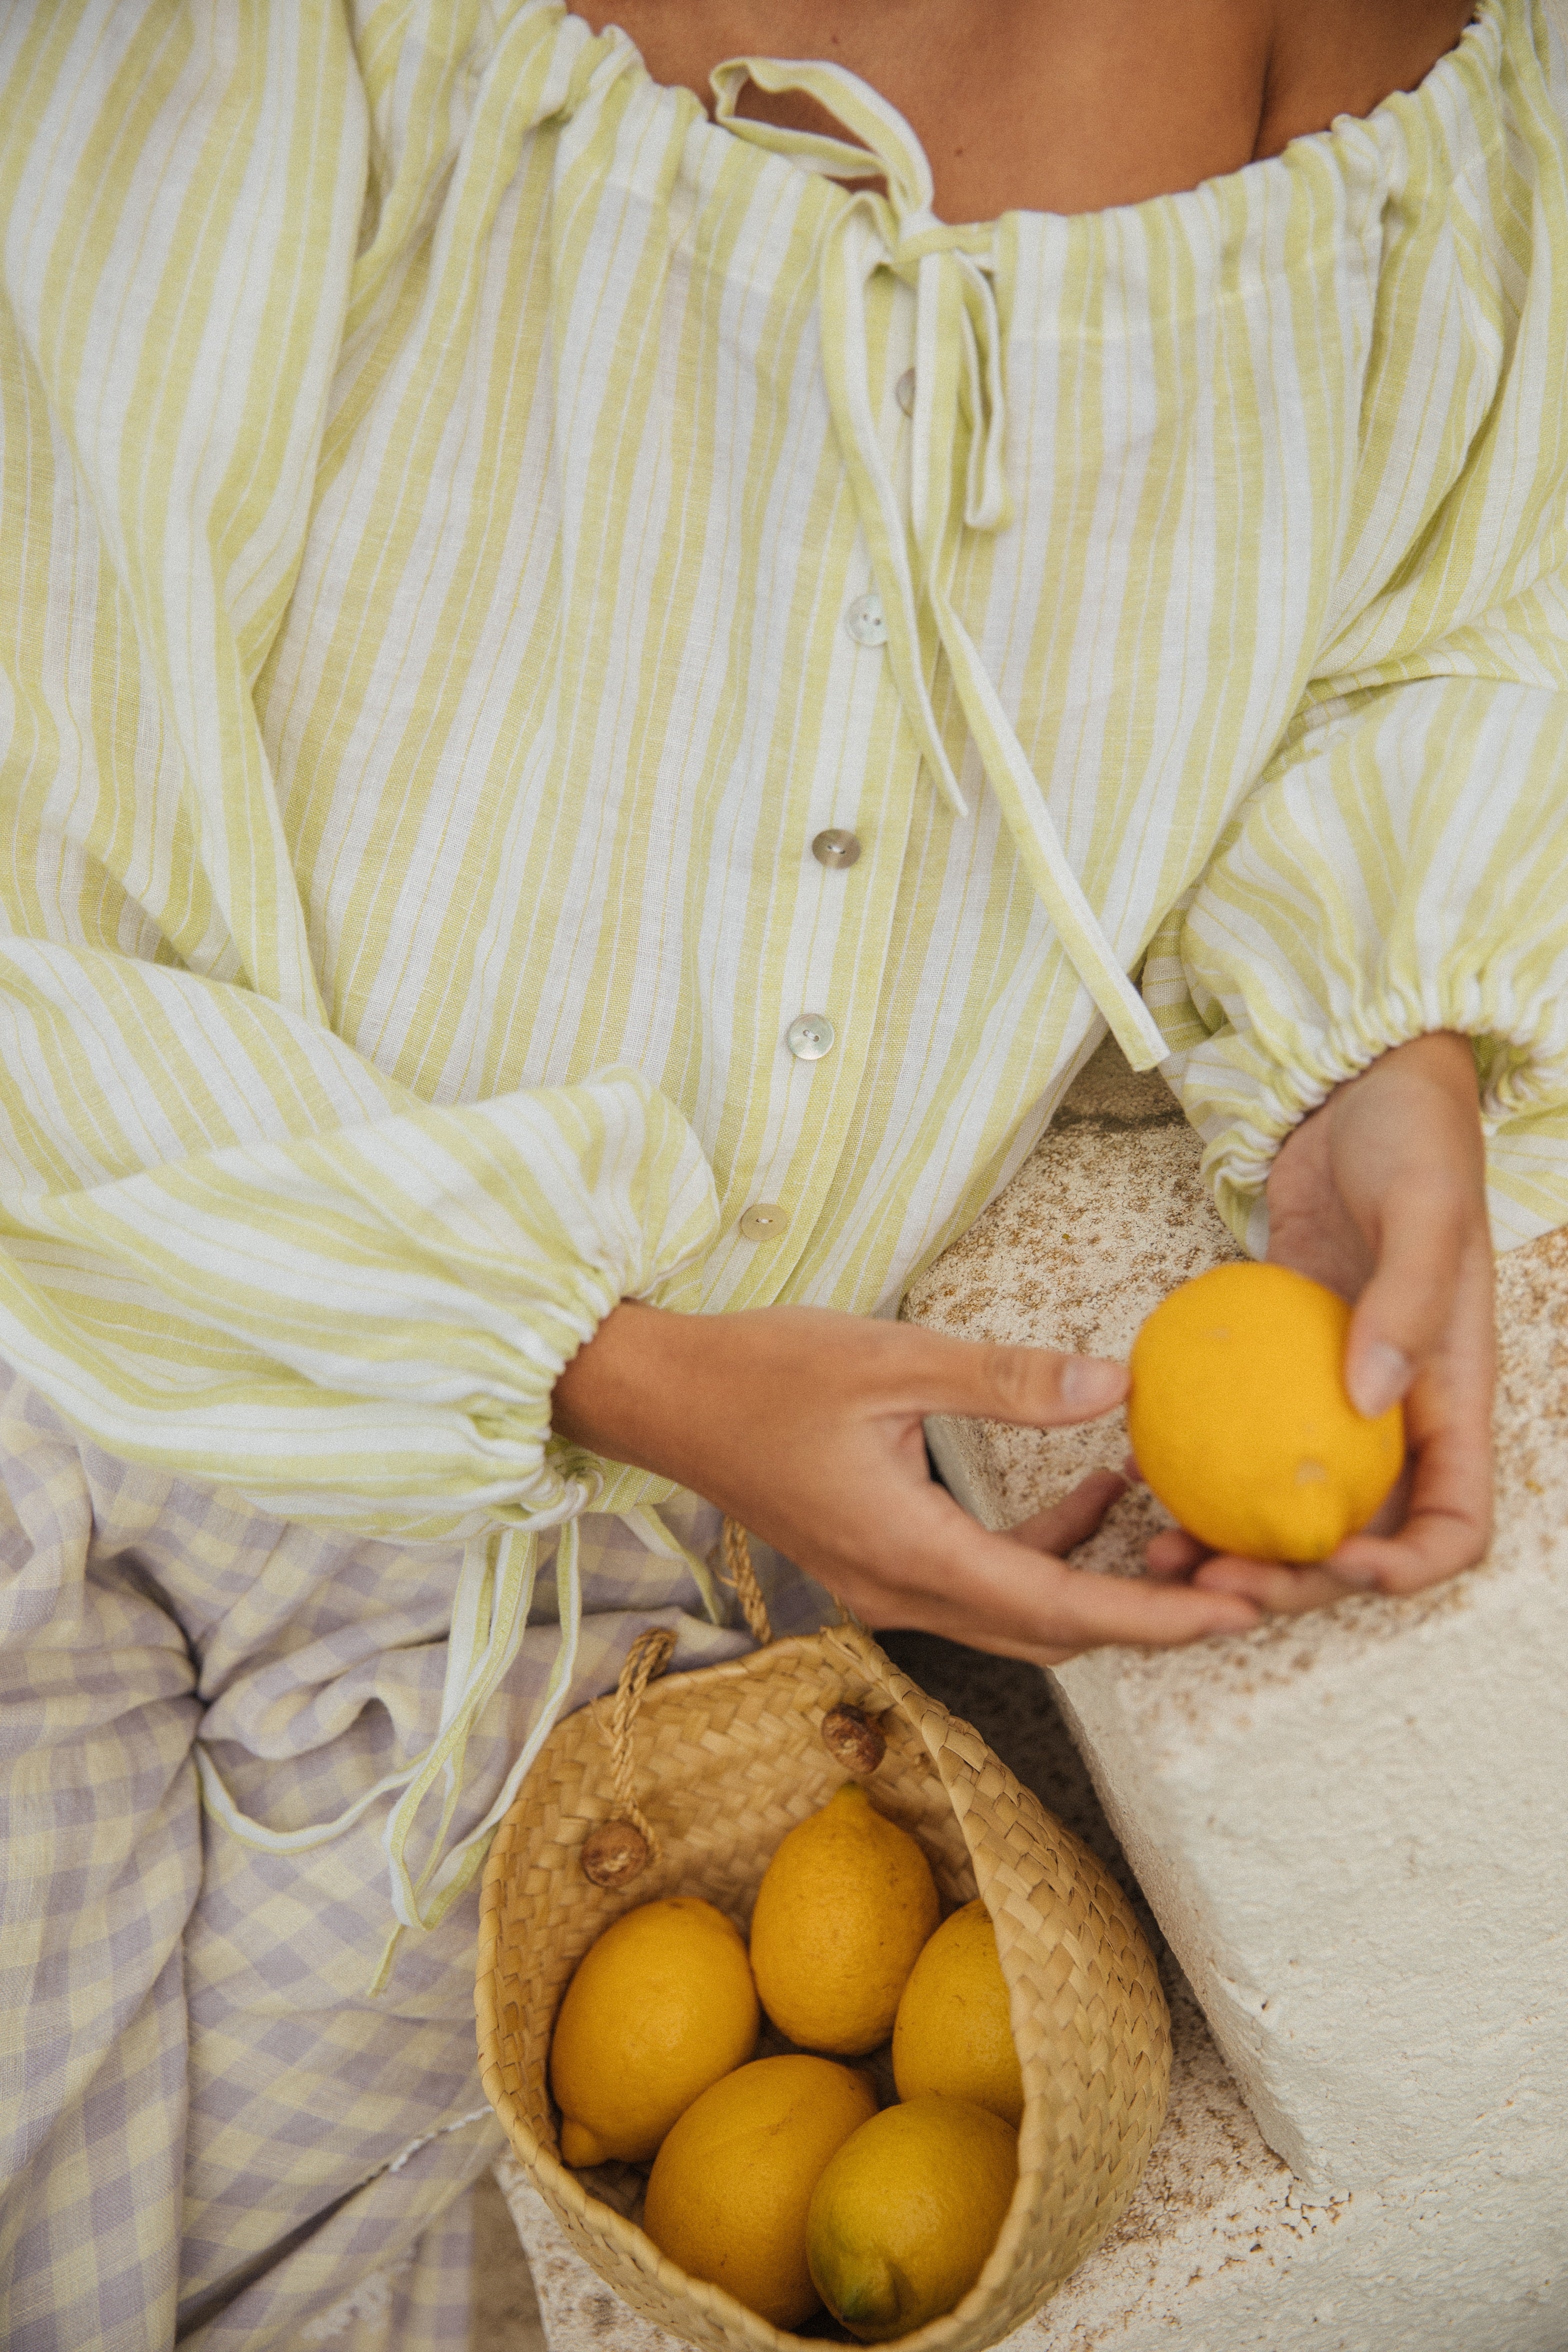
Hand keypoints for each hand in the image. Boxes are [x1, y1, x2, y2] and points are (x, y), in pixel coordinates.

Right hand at [554, 1302, 1259, 1662]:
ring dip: (1100, 1578)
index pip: (1059, 1607)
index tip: (1238, 1614)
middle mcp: (900, 1592)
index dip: (1157, 1617)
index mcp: (908, 1552)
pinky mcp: (879, 1562)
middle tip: (1234, 1568)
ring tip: (1174, 1519)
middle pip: (1052, 1631)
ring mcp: (885, 1586)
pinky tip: (1093, 1492)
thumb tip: (1116, 1384)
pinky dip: (1048, 1552)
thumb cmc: (760, 1371)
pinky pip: (986, 1582)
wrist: (660, 1399)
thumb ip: (1008, 1379)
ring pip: (1021, 1612)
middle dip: (1148, 1609)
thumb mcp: (890, 1357)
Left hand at [1146, 1031, 1493, 1613]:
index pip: (1451, 1524)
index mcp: (1454, 1397)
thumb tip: (1370, 1398)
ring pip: (1290, 1505)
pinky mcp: (1277, 1368)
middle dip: (1292, 1582)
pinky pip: (1242, 1443)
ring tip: (1162, 1555)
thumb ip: (1408, 1301)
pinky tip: (1136, 1477)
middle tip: (1210, 1585)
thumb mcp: (1424, 1208)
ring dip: (1234, 1548)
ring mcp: (1333, 1395)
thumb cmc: (1411, 1138)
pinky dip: (1200, 1473)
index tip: (1332, 1566)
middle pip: (1356, 1539)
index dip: (1402, 1570)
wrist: (1357, 1089)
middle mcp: (1399, 1415)